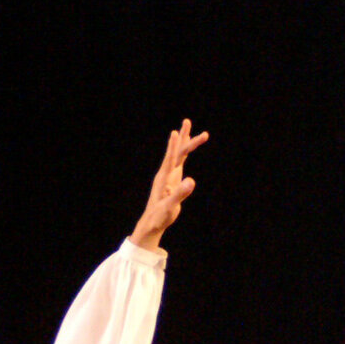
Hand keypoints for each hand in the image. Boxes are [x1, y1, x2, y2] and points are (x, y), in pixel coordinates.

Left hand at [129, 119, 209, 251]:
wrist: (152, 222)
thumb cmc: (159, 216)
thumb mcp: (170, 207)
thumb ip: (180, 194)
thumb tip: (191, 181)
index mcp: (164, 178)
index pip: (170, 158)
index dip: (173, 146)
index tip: (176, 131)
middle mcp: (166, 173)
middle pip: (176, 152)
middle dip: (183, 138)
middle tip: (187, 120)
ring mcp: (169, 175)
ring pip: (177, 154)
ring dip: (183, 140)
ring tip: (187, 125)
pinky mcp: (172, 179)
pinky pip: (179, 162)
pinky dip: (183, 152)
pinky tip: (185, 147)